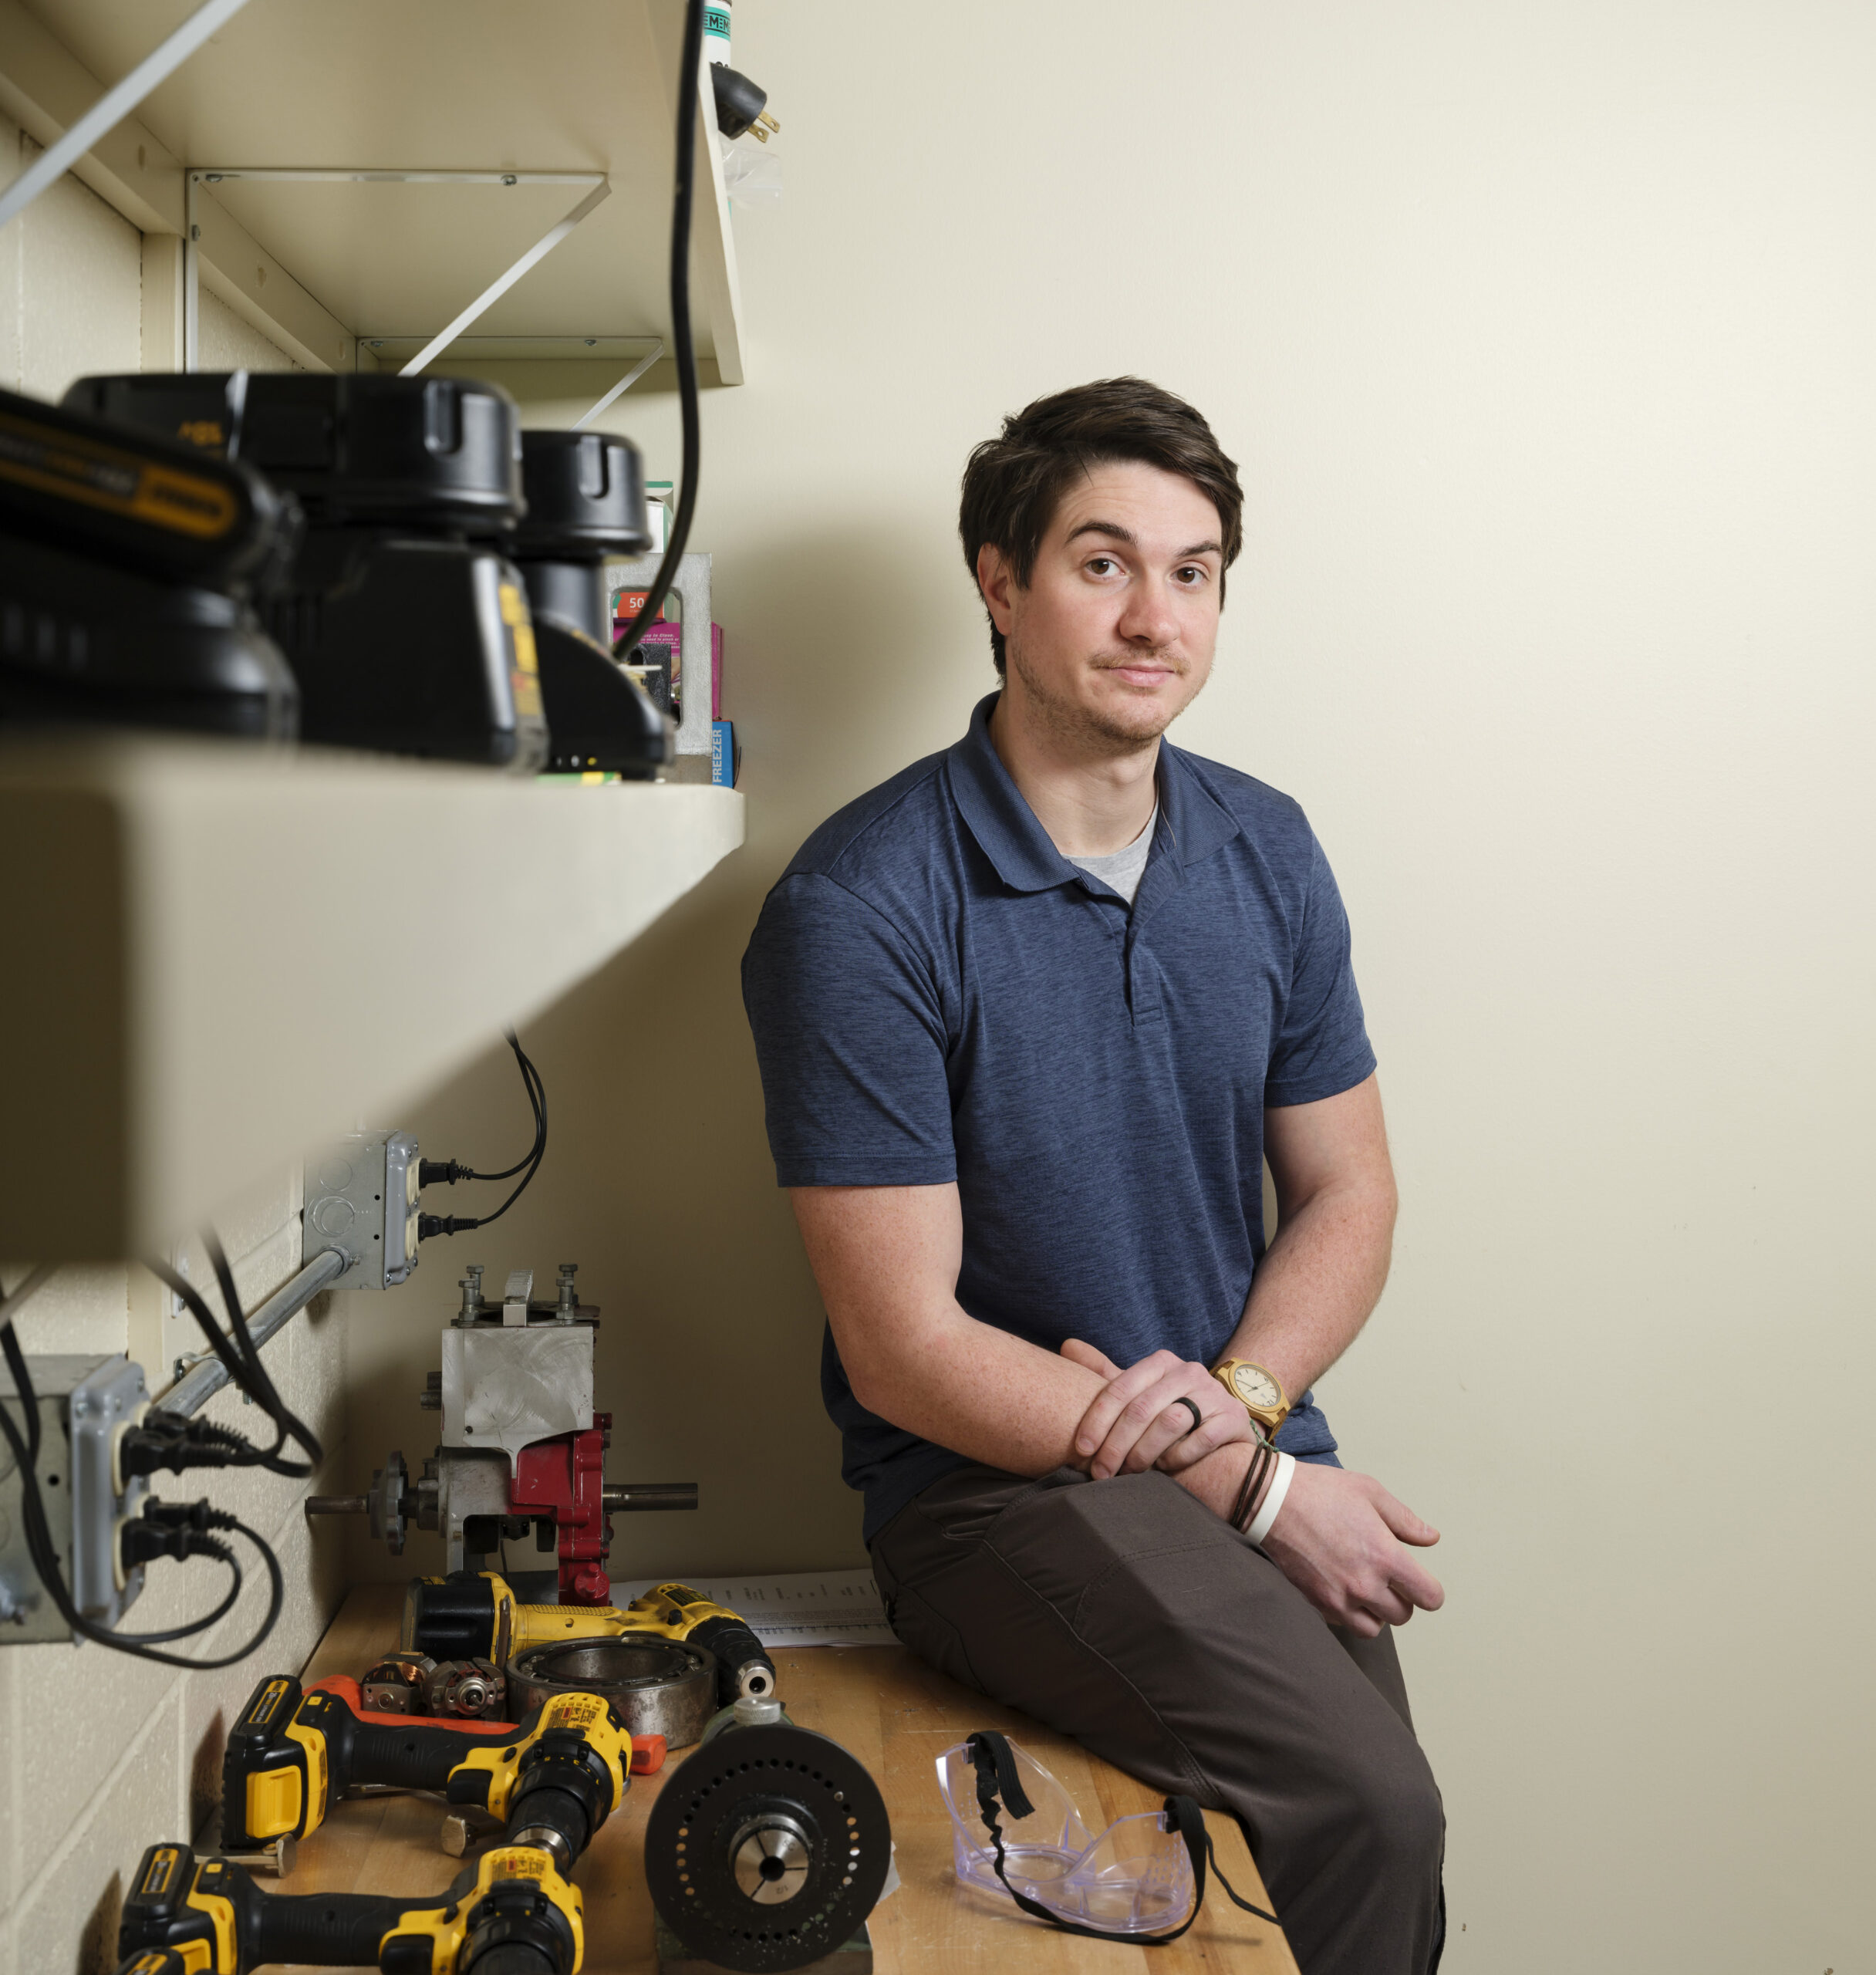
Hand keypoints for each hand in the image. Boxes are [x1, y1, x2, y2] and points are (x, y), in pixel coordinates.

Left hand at [1061, 1339, 1258, 1478]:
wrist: (1225, 1425)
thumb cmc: (1171, 1409)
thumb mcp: (1140, 1390)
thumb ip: (1105, 1373)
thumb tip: (1066, 1345)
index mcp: (1160, 1362)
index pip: (1120, 1388)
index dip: (1097, 1420)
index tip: (1082, 1450)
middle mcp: (1188, 1371)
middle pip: (1141, 1409)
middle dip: (1116, 1445)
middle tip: (1101, 1473)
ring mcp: (1213, 1393)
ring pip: (1170, 1422)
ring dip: (1144, 1453)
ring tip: (1130, 1473)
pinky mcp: (1233, 1418)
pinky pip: (1200, 1440)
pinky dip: (1178, 1458)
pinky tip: (1165, 1470)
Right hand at [1260, 1461, 1443, 1636]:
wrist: (1269, 1502)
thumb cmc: (1319, 1491)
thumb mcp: (1370, 1492)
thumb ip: (1405, 1520)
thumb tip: (1431, 1538)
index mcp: (1385, 1555)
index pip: (1428, 1597)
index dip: (1430, 1591)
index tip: (1421, 1583)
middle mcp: (1365, 1583)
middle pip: (1403, 1616)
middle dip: (1401, 1598)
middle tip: (1387, 1577)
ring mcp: (1338, 1597)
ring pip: (1374, 1628)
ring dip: (1376, 1612)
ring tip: (1365, 1587)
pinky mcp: (1316, 1603)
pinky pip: (1344, 1624)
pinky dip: (1349, 1612)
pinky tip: (1341, 1587)